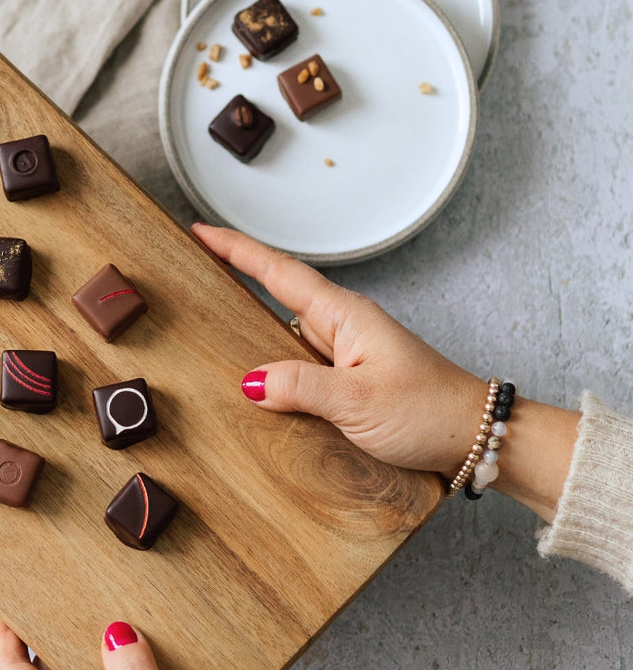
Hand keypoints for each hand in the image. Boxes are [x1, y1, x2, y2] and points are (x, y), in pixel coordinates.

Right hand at [192, 222, 483, 476]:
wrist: (475, 437)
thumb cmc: (430, 411)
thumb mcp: (358, 401)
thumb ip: (301, 388)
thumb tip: (251, 381)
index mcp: (345, 316)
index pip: (278, 273)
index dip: (237, 250)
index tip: (201, 232)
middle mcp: (342, 328)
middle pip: (275, 294)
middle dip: (234, 280)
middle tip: (193, 272)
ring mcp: (344, 354)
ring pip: (284, 333)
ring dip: (252, 330)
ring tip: (210, 328)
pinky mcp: (346, 380)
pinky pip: (298, 365)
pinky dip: (273, 368)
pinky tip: (258, 387)